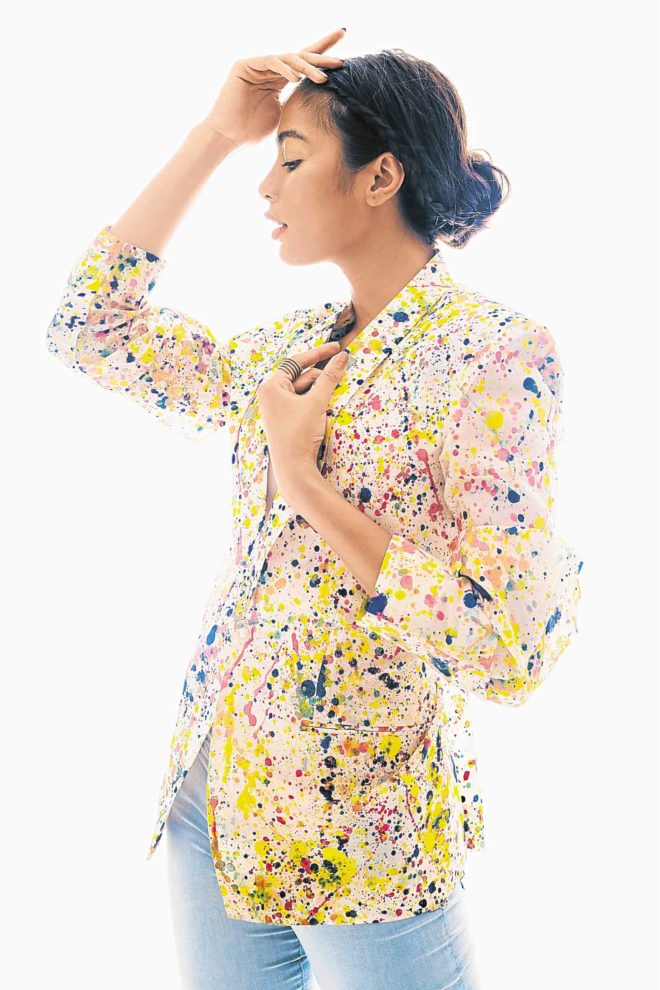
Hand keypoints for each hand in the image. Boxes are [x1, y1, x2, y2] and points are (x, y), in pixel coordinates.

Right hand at [201, 28, 345, 147]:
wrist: (229, 138)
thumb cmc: (253, 132)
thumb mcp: (285, 115)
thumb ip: (298, 102)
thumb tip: (324, 99)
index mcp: (280, 80)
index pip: (304, 65)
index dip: (324, 55)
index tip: (345, 53)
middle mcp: (270, 69)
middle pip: (300, 56)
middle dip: (322, 54)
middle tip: (342, 55)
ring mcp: (257, 65)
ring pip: (288, 58)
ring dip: (307, 67)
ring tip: (323, 78)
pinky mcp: (245, 65)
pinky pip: (270, 61)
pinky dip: (284, 69)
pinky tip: (296, 78)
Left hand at [256, 340, 348, 498]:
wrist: (294, 468)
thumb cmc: (299, 433)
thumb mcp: (317, 402)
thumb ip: (330, 377)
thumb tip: (342, 357)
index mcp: (271, 386)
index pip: (297, 361)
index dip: (319, 353)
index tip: (338, 348)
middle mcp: (270, 394)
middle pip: (302, 376)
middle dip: (321, 379)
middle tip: (339, 382)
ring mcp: (277, 407)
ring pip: (304, 390)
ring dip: (319, 391)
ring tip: (329, 402)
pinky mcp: (284, 418)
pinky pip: (302, 402)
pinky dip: (315, 402)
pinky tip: (324, 408)